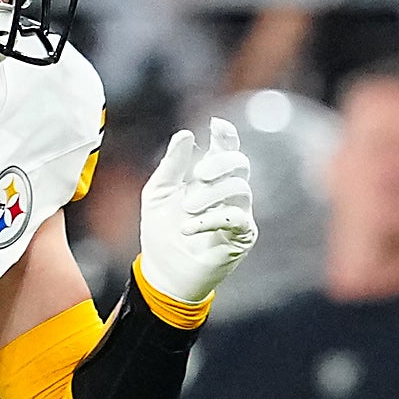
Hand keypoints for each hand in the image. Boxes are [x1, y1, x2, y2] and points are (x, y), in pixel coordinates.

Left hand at [135, 120, 256, 308]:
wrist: (162, 272)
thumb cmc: (160, 232)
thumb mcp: (157, 193)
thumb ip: (171, 165)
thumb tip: (185, 135)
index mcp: (208, 178)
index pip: (225, 149)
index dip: (226, 136)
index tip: (217, 127)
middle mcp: (227, 192)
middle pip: (240, 163)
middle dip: (221, 163)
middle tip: (199, 174)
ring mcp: (237, 213)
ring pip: (240, 189)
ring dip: (211, 195)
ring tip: (186, 210)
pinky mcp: (241, 237)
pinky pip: (237, 219)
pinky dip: (212, 219)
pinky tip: (188, 227)